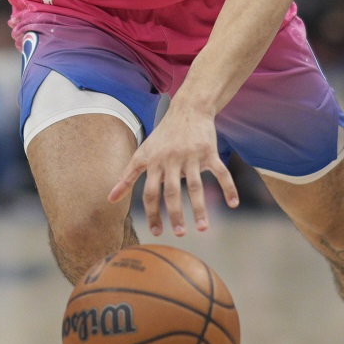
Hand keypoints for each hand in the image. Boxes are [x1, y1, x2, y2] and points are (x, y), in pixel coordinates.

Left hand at [107, 100, 239, 236]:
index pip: (151, 192)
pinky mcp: (209, 151)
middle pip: (172, 191)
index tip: (157, 232)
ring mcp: (192, 156)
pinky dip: (228, 188)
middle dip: (175, 214)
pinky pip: (220, 172)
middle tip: (179, 234)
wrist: (187, 109)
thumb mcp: (142, 154)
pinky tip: (233, 204)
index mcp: (155, 163)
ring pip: (196, 186)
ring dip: (200, 208)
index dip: (152, 213)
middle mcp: (172, 160)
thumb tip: (110, 199)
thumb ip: (127, 177)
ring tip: (203, 228)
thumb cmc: (162, 136)